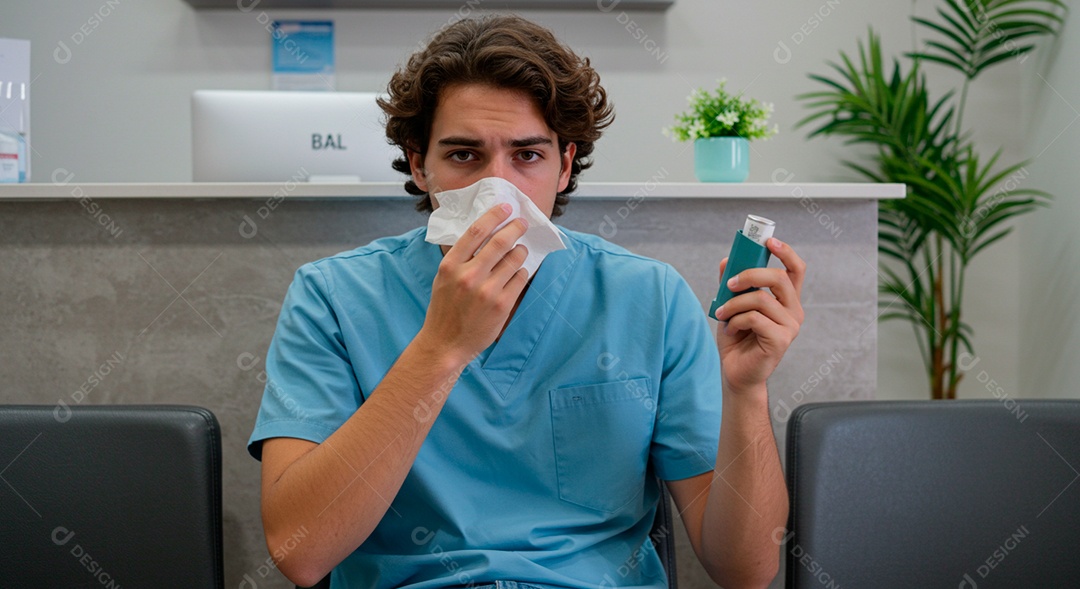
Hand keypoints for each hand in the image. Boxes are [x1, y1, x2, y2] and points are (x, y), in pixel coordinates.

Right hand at [419, 204, 529, 367]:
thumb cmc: (444, 308)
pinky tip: (517, 273)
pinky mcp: (502, 305)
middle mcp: (468, 276)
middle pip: (500, 242)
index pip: (476, 231)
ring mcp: (487, 291)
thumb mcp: (444, 277)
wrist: (445, 343)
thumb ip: (461, 257)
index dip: (494, 216)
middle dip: (516, 228)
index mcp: (451, 265)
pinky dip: (521, 272)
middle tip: (522, 223)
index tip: (505, 208)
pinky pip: (520, 279)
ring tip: (519, 252)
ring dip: (520, 252)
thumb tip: (485, 232)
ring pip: (514, 259)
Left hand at [712, 238, 804, 393]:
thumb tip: (727, 260)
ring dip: (734, 304)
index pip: (796, 270)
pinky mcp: (782, 340)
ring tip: (722, 314)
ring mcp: (790, 326)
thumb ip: (732, 284)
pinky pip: (754, 318)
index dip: (786, 252)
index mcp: (785, 300)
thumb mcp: (731, 306)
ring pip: (761, 299)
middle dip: (750, 275)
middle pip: (778, 278)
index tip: (769, 240)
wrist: (735, 372)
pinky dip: (736, 320)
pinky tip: (730, 329)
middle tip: (730, 283)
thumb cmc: (737, 339)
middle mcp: (794, 311)